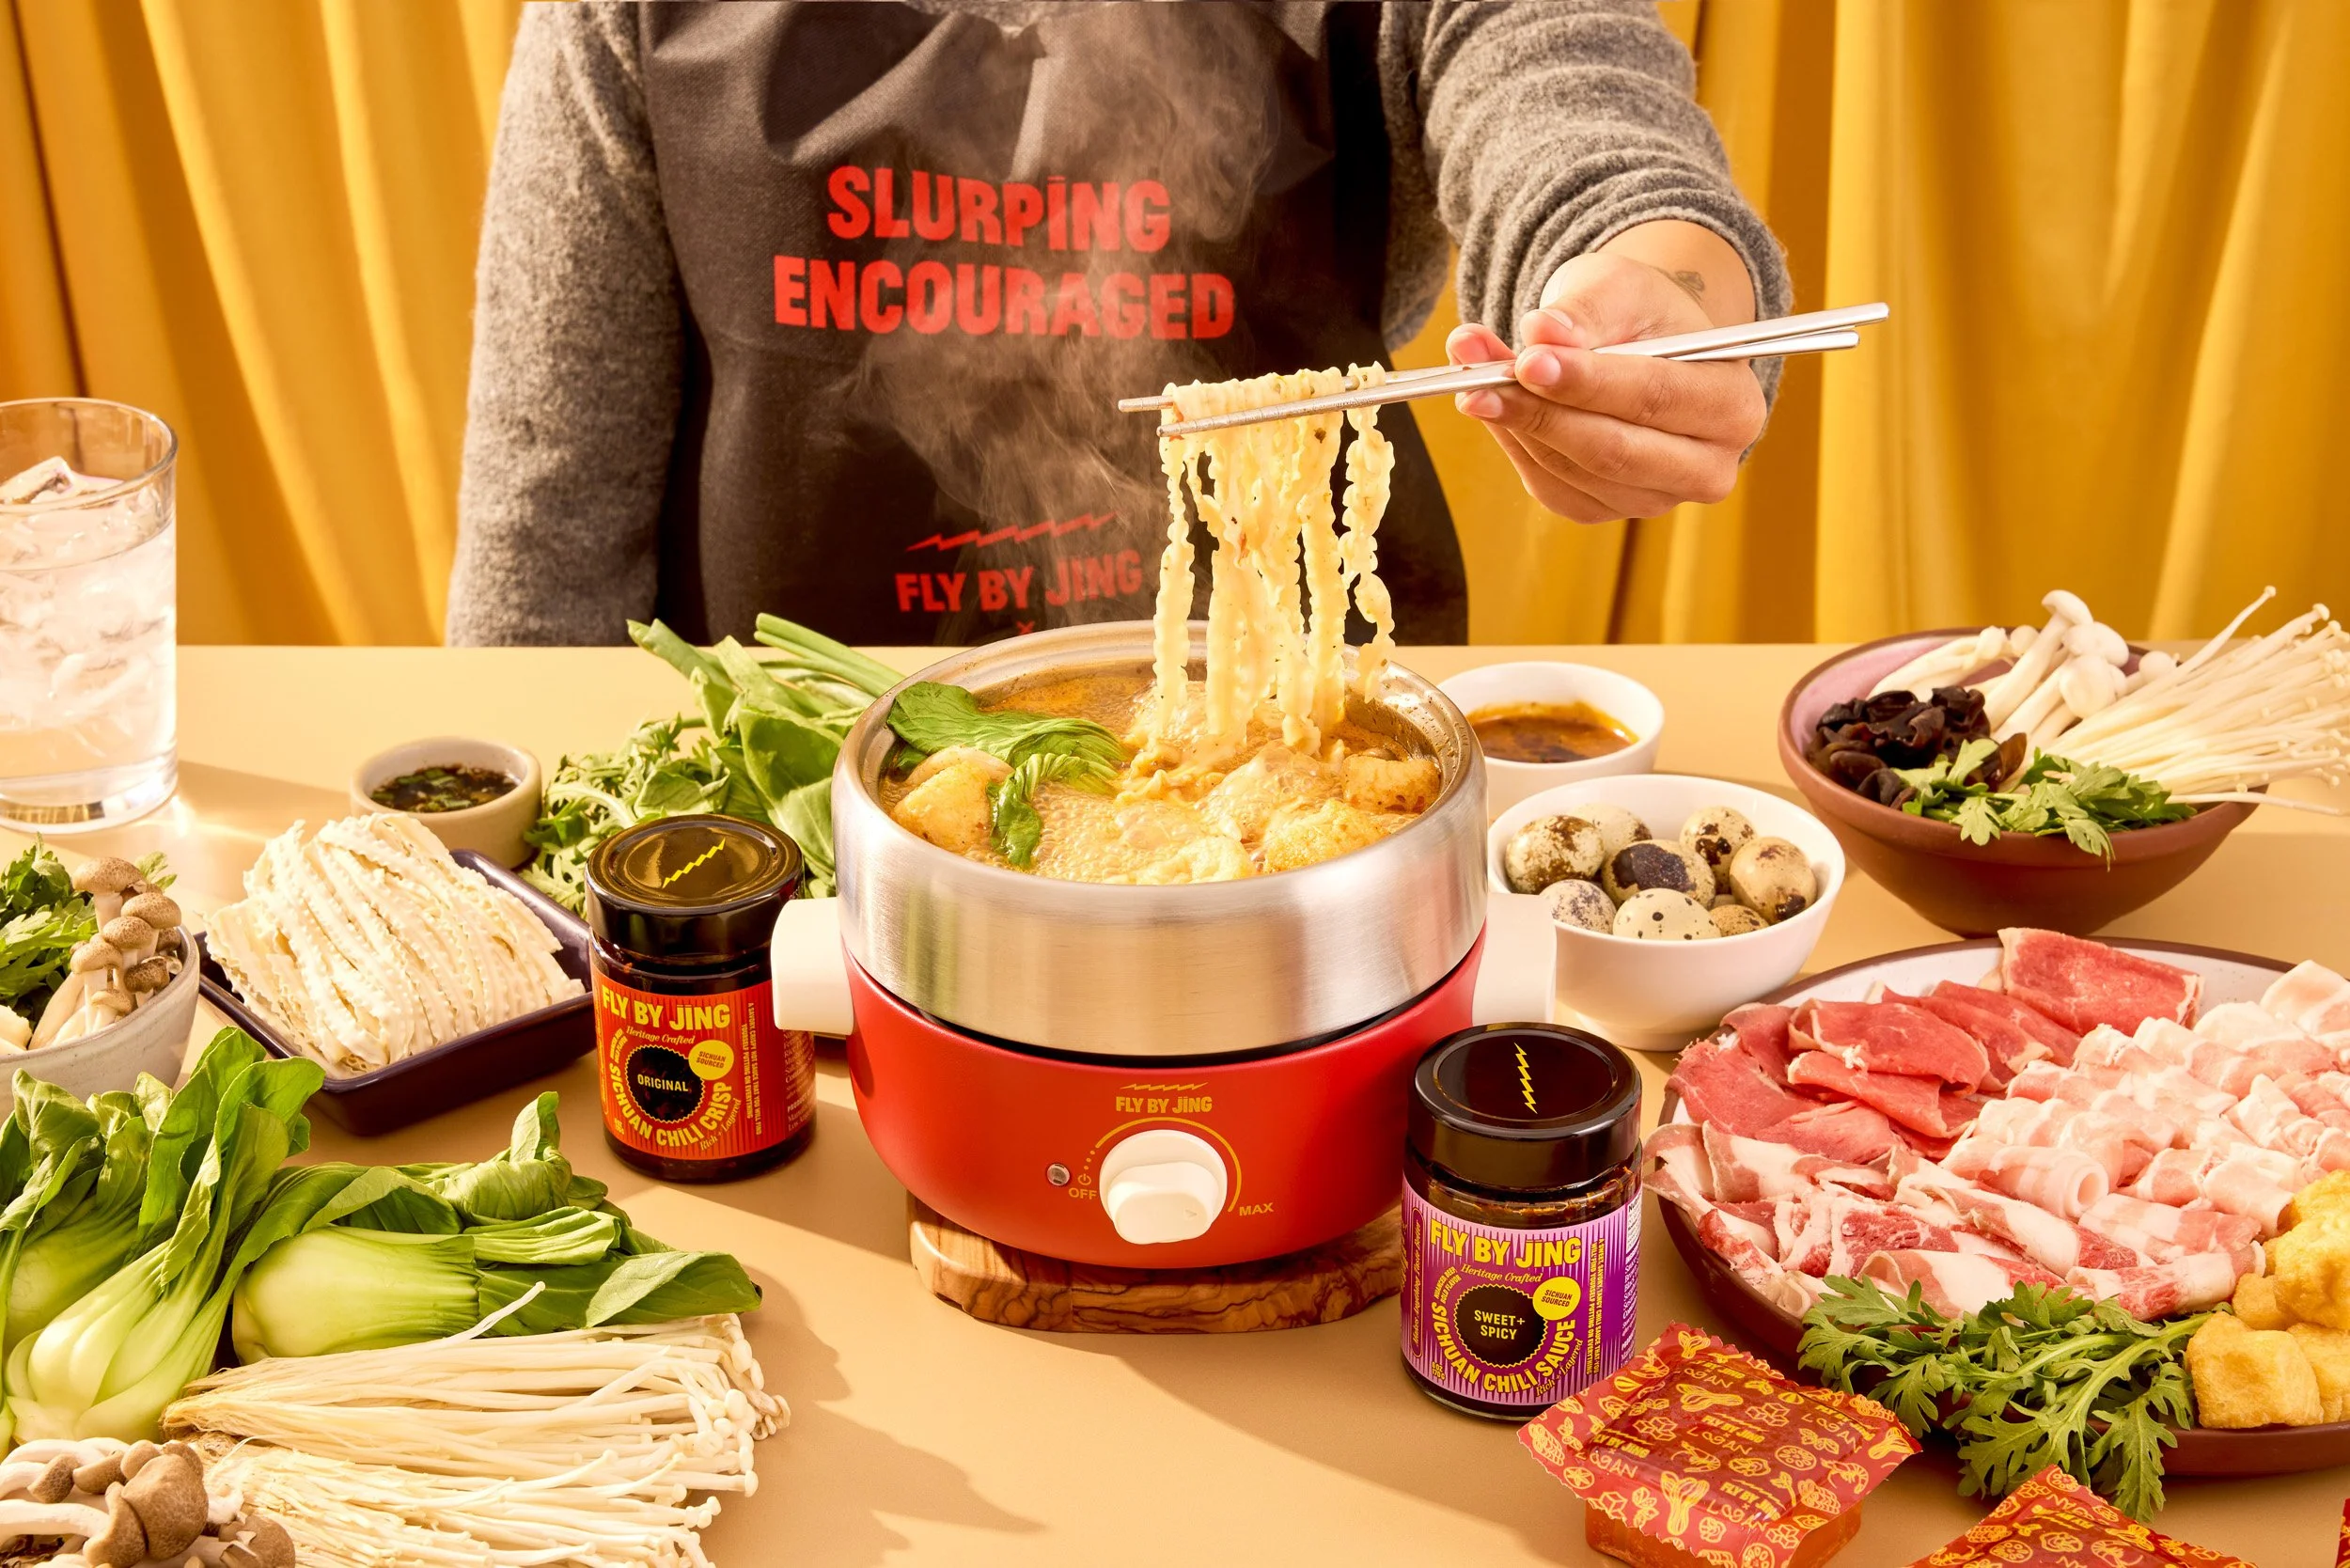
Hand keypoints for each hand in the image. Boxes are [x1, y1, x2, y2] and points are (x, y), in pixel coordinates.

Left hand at [1448, 249, 1767, 522]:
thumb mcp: (1623, 289)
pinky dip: (1514, 442)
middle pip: (1613, 451)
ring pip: (1570, 471)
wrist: (1643, 345)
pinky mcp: (1603, 510)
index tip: (1530, 360)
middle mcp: (1705, 468)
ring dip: (1513, 423)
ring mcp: (1653, 499)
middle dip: (1541, 413)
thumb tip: (1540, 333)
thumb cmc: (1643, 314)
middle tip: (1479, 380)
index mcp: (1732, 407)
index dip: (1588, 383)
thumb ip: (1586, 310)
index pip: (1656, 399)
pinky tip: (1494, 404)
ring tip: (1470, 373)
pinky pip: (1547, 484)